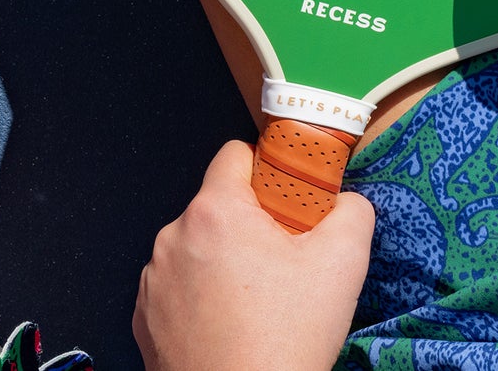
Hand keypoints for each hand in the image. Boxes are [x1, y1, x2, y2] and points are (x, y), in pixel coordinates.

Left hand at [134, 141, 374, 370]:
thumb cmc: (284, 344)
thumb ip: (352, 212)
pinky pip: (178, 285)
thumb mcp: (343, 265)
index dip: (269, 170)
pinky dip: (201, 296)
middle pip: (219, 205)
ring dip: (224, 261)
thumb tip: (348, 201)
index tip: (290, 201)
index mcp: (214, 212)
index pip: (236, 154)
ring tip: (258, 303)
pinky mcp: (144, 319)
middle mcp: (173, 237)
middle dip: (251, 224)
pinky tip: (230, 327)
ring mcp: (154, 280)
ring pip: (198, 246)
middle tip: (283, 263)